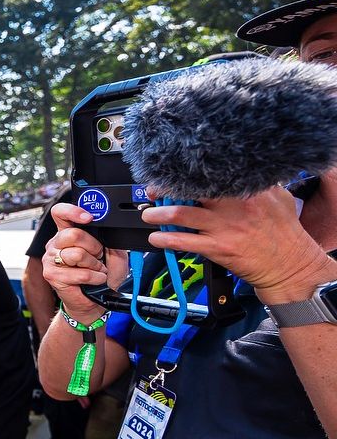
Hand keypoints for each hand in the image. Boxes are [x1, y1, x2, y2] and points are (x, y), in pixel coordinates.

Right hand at [42, 203, 127, 322]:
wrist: (94, 302)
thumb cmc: (102, 277)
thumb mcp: (114, 253)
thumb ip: (110, 239)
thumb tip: (110, 229)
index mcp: (67, 232)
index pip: (60, 212)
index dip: (73, 211)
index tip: (89, 218)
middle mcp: (56, 243)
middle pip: (73, 234)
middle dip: (94, 247)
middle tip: (99, 256)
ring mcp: (51, 259)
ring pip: (77, 254)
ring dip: (94, 265)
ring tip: (96, 270)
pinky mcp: (51, 274)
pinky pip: (79, 273)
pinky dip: (94, 278)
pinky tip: (94, 280)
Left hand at [142, 186, 333, 303]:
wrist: (289, 266)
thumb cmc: (282, 233)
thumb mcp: (277, 199)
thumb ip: (256, 184)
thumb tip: (234, 173)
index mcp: (249, 189)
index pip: (211, 175)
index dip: (186, 173)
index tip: (172, 173)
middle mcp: (235, 204)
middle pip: (191, 189)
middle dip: (165, 189)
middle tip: (153, 191)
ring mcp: (225, 226)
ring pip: (181, 213)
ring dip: (158, 213)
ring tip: (149, 214)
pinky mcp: (218, 248)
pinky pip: (184, 241)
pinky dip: (165, 239)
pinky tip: (156, 238)